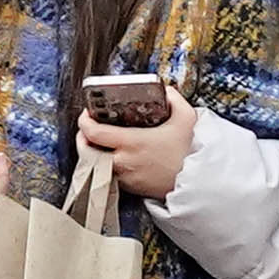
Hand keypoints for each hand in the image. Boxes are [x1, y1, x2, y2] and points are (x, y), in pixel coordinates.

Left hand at [77, 92, 201, 197]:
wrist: (196, 182)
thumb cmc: (189, 152)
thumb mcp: (186, 118)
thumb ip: (174, 99)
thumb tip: (165, 90)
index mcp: (132, 142)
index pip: (94, 132)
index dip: (84, 121)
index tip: (87, 113)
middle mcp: (123, 161)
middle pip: (86, 151)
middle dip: (82, 138)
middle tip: (86, 129)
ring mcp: (124, 177)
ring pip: (94, 165)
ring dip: (91, 153)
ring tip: (96, 143)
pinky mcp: (129, 188)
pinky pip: (108, 175)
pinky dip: (103, 166)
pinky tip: (111, 158)